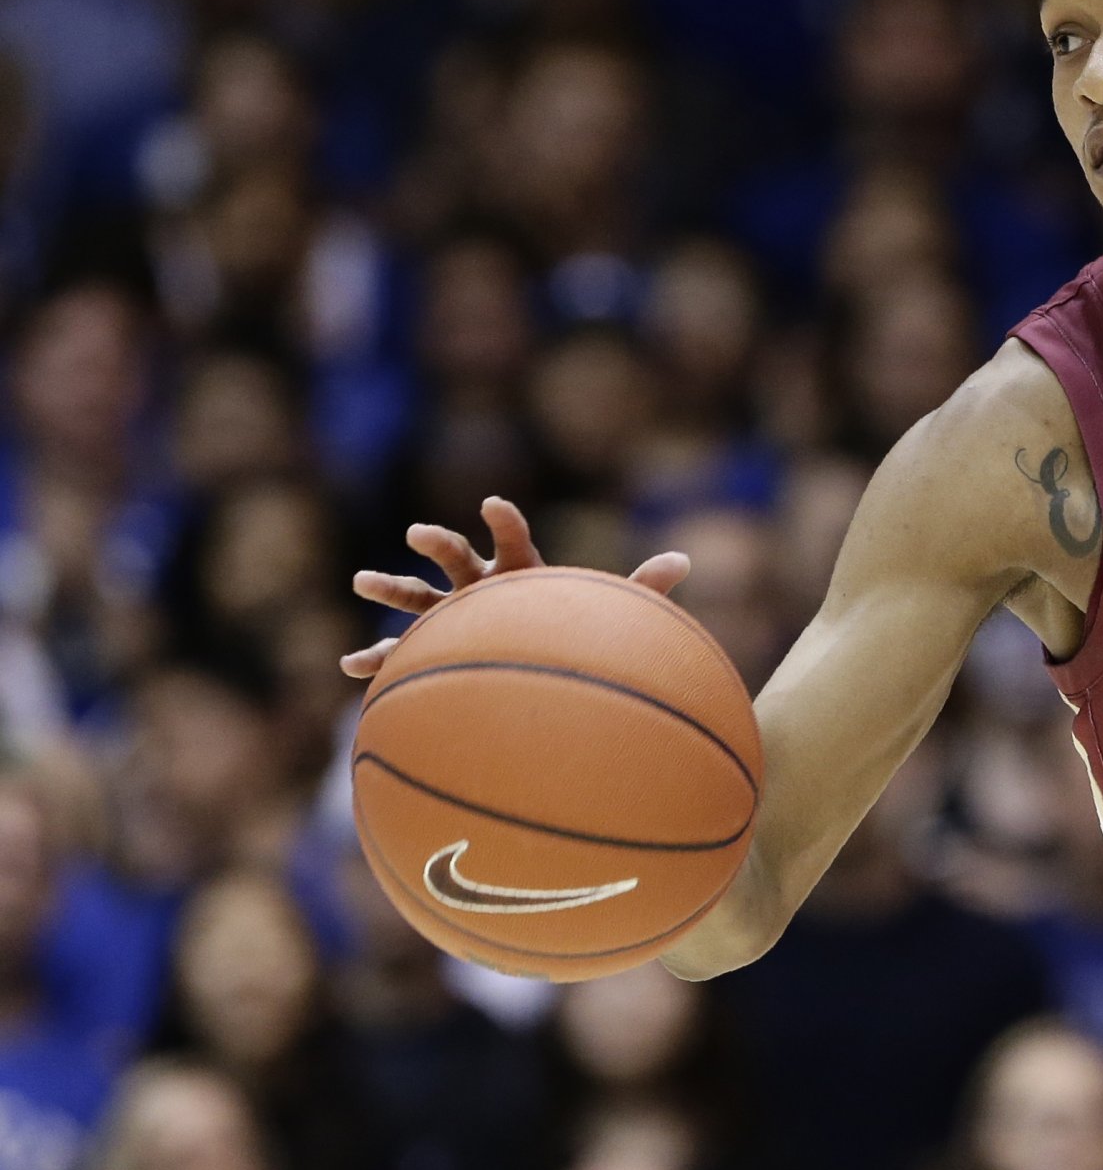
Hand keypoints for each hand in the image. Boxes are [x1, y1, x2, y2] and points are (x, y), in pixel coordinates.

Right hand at [343, 495, 689, 679]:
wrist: (540, 664)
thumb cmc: (572, 631)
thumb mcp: (606, 611)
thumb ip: (642, 587)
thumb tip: (684, 559)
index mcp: (520, 571)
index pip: (513, 538)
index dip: (505, 520)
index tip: (492, 503)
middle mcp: (480, 587)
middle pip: (456, 558)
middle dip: (437, 543)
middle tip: (417, 533)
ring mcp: (451, 617)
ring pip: (415, 597)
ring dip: (390, 587)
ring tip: (360, 580)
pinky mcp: (433, 648)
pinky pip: (399, 654)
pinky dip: (375, 659)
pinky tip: (352, 666)